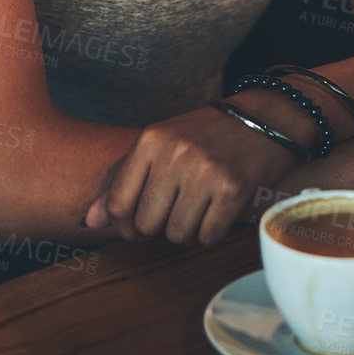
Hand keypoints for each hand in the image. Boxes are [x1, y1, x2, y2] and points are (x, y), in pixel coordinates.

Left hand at [82, 103, 295, 246]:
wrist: (264, 118)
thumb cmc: (207, 135)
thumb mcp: (161, 145)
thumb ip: (124, 182)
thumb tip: (88, 222)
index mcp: (151, 139)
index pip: (119, 205)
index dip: (128, 224)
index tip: (143, 221)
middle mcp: (174, 153)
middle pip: (147, 225)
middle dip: (161, 226)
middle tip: (179, 208)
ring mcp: (204, 170)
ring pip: (177, 235)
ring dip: (188, 230)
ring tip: (201, 205)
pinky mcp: (232, 187)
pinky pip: (208, 237)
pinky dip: (212, 232)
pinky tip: (220, 209)